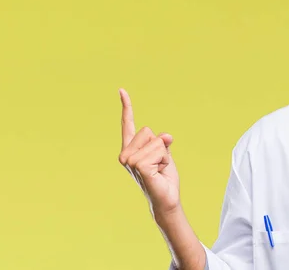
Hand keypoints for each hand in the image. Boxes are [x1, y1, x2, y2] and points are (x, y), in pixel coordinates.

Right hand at [118, 88, 180, 216]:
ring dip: (164, 155)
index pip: (128, 124)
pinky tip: (158, 172)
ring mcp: (130, 161)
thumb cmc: (164, 178)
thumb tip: (166, 136)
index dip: (126, 106)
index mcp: (130, 149)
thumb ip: (162, 141)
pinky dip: (165, 160)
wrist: (166, 199)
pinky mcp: (138, 166)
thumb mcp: (164, 154)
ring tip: (158, 169)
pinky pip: (159, 151)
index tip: (121, 90)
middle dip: (160, 146)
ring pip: (156, 141)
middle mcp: (125, 154)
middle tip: (159, 164)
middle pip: (148, 131)